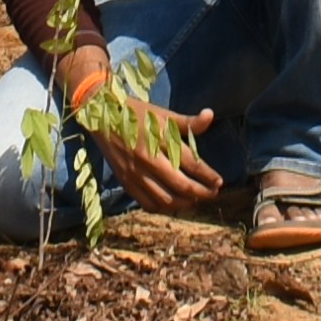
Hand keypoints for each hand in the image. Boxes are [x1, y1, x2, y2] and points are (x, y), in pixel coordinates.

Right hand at [58, 39, 218, 207]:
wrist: (101, 117)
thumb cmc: (136, 113)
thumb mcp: (163, 114)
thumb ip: (188, 122)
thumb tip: (210, 115)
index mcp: (160, 140)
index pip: (191, 163)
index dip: (208, 175)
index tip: (219, 181)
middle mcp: (148, 159)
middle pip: (181, 185)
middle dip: (201, 192)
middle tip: (213, 193)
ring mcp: (135, 173)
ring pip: (165, 199)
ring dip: (185, 203)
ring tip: (195, 200)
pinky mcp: (125, 181)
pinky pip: (147, 203)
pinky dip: (163, 207)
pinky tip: (173, 203)